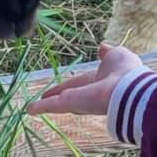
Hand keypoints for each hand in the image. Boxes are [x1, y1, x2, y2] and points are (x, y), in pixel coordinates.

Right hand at [27, 43, 144, 119]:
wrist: (128, 90)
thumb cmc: (124, 71)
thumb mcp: (117, 56)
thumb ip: (108, 53)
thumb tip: (103, 46)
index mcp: (100, 81)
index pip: (83, 82)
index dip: (73, 84)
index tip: (64, 87)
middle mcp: (88, 93)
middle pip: (69, 95)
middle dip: (56, 96)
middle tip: (44, 97)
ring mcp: (79, 100)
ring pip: (59, 103)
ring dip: (45, 105)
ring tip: (31, 108)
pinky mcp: (71, 104)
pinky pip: (53, 105)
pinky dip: (41, 107)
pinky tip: (28, 110)